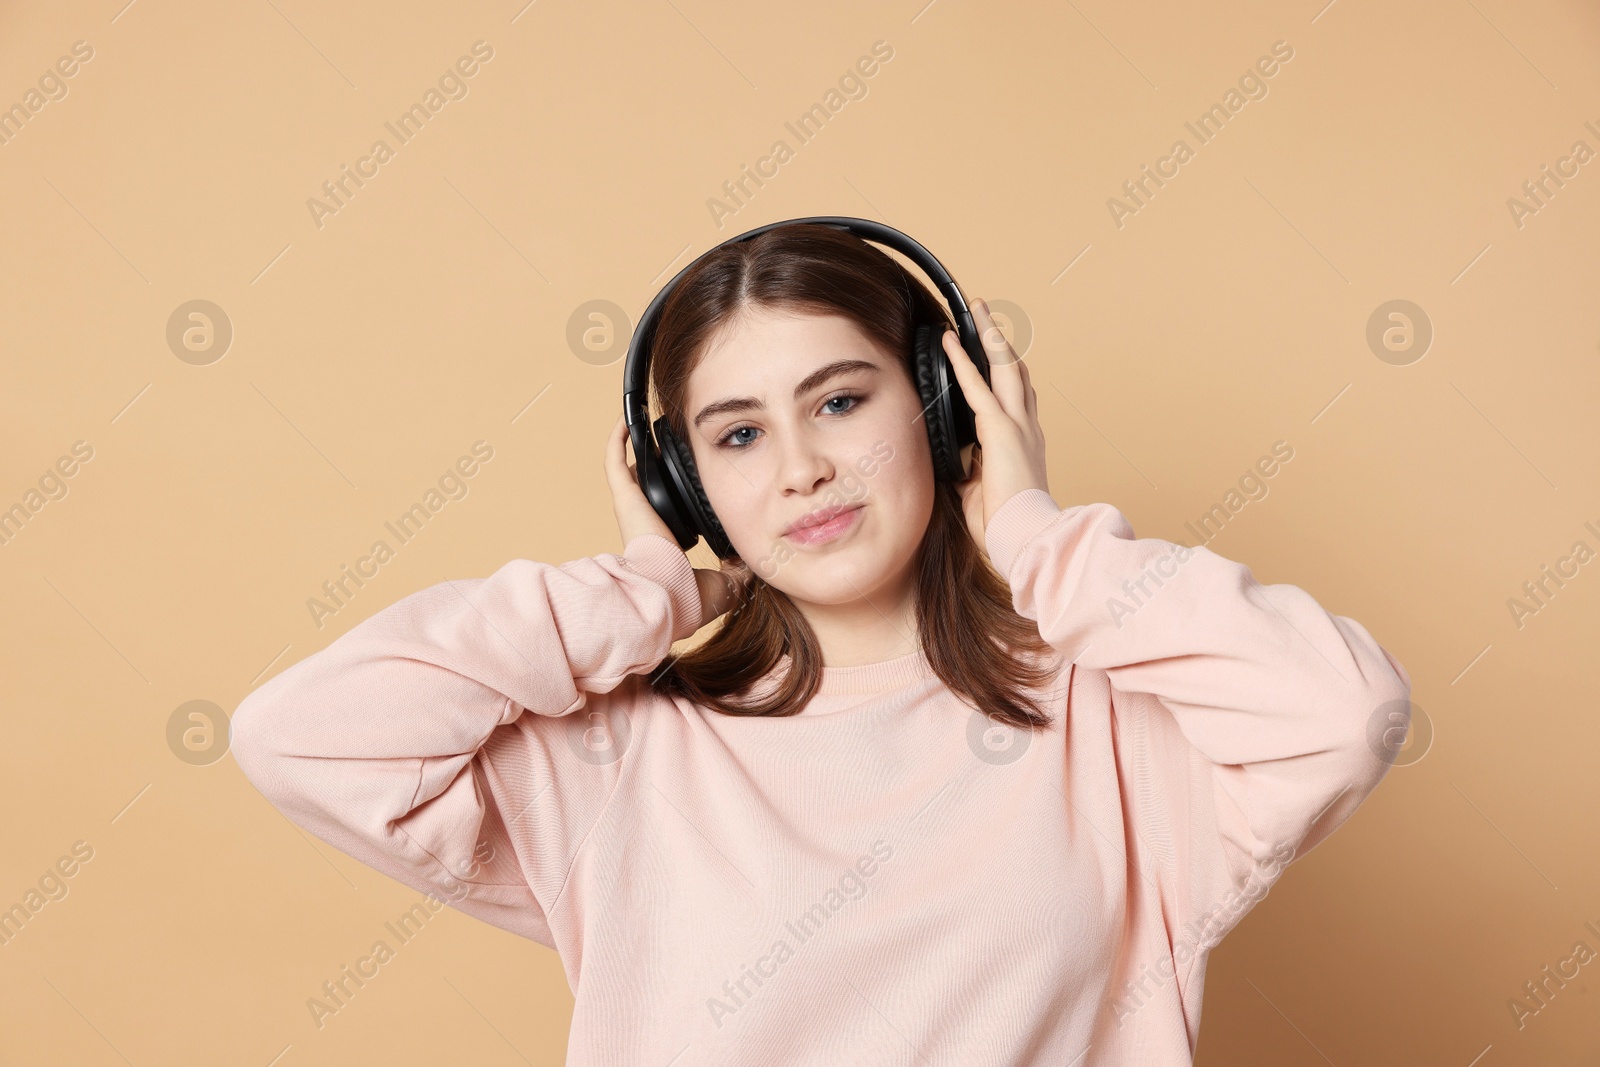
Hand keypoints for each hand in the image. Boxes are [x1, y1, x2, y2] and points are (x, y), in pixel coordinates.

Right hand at [607, 413, 752, 626]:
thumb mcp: (725, 583)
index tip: (697, 483)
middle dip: (658, 469)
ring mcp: (632, 508)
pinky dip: (618, 439)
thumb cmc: (689, 596)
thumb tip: (750, 561)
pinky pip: (614, 460)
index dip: (681, 498)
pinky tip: (628, 421)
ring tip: (647, 427)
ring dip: (636, 451)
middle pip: (648, 488)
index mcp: (664, 542)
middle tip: (673, 448)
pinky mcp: (624, 497)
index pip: (671, 513)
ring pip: (630, 472)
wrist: (666, 595)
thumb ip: (739, 570)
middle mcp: (645, 522)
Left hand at [941, 299, 1049, 556]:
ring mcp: (1017, 425)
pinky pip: (977, 385)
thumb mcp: (982, 491)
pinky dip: (962, 360)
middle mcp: (1026, 426)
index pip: (1018, 396)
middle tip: (989, 316)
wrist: (1024, 537)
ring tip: (977, 309)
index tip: (997, 353)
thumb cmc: (1006, 525)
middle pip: (1016, 371)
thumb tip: (954, 464)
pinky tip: (949, 340)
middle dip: (1002, 340)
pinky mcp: (1000, 429)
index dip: (1007, 371)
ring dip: (990, 335)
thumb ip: (970, 471)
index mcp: (1025, 443)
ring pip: (1005, 366)